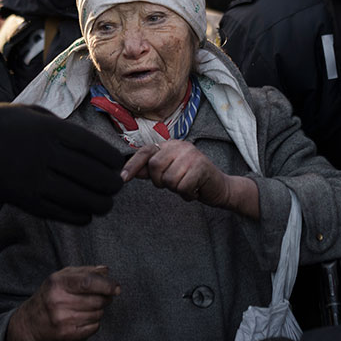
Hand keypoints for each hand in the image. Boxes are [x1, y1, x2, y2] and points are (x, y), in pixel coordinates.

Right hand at [0, 102, 123, 223]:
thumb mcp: (33, 113)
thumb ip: (61, 127)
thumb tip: (89, 144)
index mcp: (53, 130)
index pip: (97, 149)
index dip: (113, 160)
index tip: (118, 165)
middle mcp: (48, 155)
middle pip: (96, 176)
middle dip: (112, 185)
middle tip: (115, 186)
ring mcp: (37, 180)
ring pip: (83, 199)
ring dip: (101, 204)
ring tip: (105, 203)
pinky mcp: (26, 201)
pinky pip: (62, 214)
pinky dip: (80, 216)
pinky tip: (86, 214)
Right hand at [4, 266, 119, 340]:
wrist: (31, 323)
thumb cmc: (51, 295)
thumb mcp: (63, 277)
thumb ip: (85, 271)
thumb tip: (106, 271)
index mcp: (57, 283)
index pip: (88, 282)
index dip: (106, 285)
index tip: (116, 288)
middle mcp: (58, 301)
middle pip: (96, 300)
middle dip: (106, 298)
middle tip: (105, 297)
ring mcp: (61, 320)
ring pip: (97, 314)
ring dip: (99, 310)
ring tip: (89, 307)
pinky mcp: (66, 335)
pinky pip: (93, 328)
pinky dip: (94, 323)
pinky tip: (84, 318)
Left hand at [121, 141, 258, 217]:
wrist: (219, 187)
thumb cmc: (191, 180)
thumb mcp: (169, 174)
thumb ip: (150, 171)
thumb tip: (128, 172)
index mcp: (170, 145)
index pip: (145, 152)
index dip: (132, 165)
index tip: (122, 178)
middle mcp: (180, 146)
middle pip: (155, 166)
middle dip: (160, 182)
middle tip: (174, 184)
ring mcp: (192, 154)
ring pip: (168, 180)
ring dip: (176, 189)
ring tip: (187, 186)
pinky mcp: (201, 166)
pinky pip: (182, 187)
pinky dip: (187, 194)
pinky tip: (195, 190)